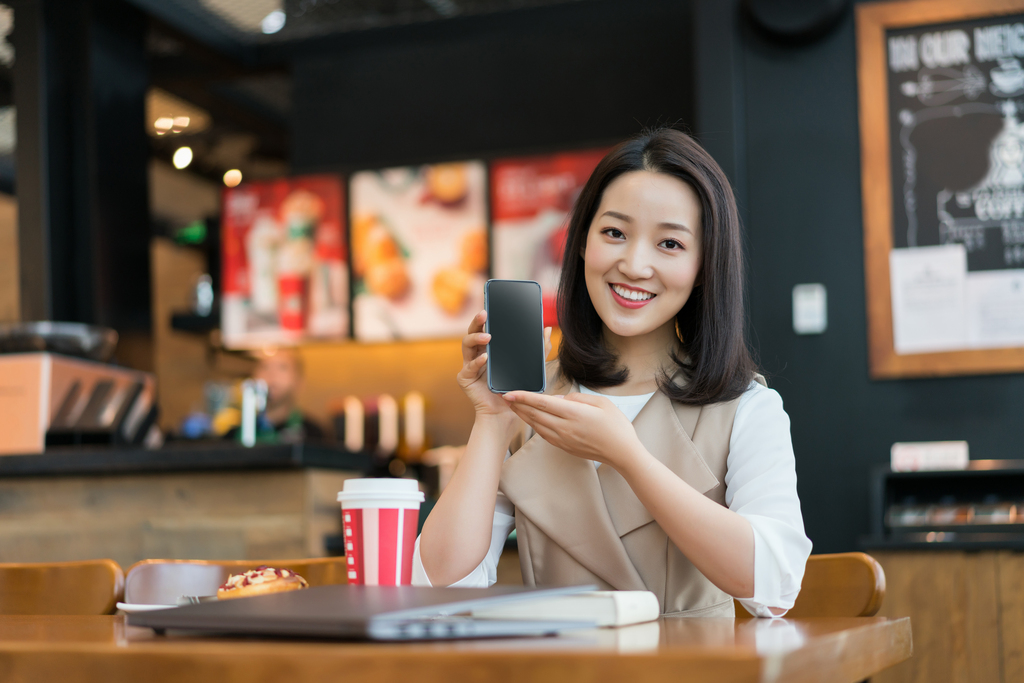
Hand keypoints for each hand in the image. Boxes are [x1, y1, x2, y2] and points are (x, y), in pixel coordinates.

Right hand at [457, 310, 552, 420]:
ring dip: (476, 338)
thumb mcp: (530, 366)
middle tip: (485, 313)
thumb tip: (547, 328)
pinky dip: (477, 362)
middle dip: (477, 321)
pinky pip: (468, 367)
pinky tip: (485, 358)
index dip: (487, 316)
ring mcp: (469, 365)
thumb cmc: (515, 388)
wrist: (507, 412)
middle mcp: (477, 353)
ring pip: (466, 345)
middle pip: (472, 331)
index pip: (485, 327)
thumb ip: (539, 349)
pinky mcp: (465, 378)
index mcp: (489, 348)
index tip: (492, 305)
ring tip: (488, 337)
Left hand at [502, 391, 644, 469]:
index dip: (523, 397)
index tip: (509, 392)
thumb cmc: (616, 426)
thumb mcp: (601, 403)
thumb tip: (558, 398)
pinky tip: (530, 420)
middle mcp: (565, 428)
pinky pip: (544, 434)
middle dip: (518, 405)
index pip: (542, 403)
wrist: (622, 454)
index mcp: (574, 414)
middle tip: (505, 397)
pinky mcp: (564, 447)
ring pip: (537, 426)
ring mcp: (564, 440)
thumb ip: (577, 398)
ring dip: (523, 416)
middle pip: (534, 415)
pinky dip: (534, 425)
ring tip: (513, 407)